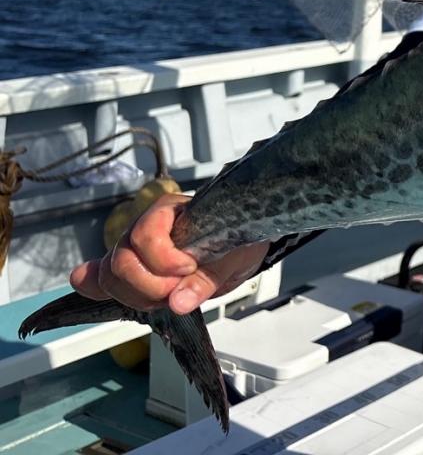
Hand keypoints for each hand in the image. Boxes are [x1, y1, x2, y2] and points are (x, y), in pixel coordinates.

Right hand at [70, 193, 268, 314]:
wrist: (240, 245)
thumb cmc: (238, 239)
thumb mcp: (234, 257)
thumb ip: (207, 278)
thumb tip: (178, 302)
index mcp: (171, 211)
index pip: (146, 237)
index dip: (164, 262)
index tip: (189, 269)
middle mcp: (146, 226)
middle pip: (121, 261)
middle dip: (149, 286)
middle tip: (178, 291)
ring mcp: (135, 248)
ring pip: (111, 275)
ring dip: (137, 296)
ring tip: (168, 296)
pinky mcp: (133, 268)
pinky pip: (102, 278)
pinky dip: (97, 287)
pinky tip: (89, 288)